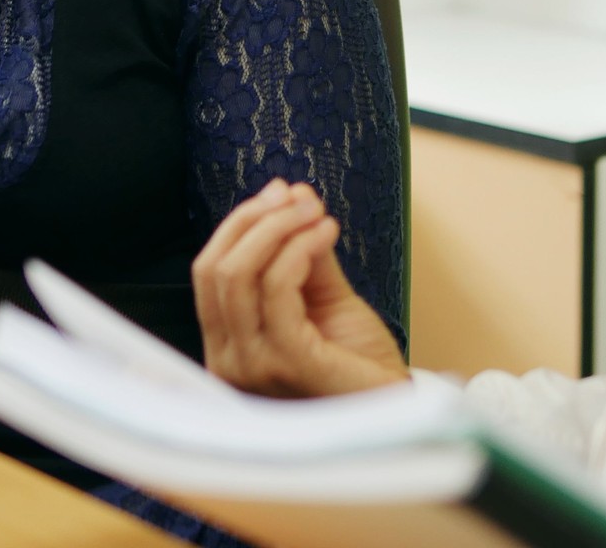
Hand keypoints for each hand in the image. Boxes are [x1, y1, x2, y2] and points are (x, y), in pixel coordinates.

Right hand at [193, 179, 409, 397]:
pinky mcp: (287, 364)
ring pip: (239, 274)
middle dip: (256, 220)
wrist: (397, 413)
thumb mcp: (324, 298)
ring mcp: (253, 366)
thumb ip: (302, 252)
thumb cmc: (359, 365)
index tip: (277, 194)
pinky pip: (277, 289)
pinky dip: (299, 248)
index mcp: (228, 346)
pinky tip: (326, 233)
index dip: (239, 225)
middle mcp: (229, 360)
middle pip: (216, 268)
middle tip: (298, 198)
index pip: (209, 272)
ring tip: (316, 213)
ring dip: (279, 227)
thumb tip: (291, 193)